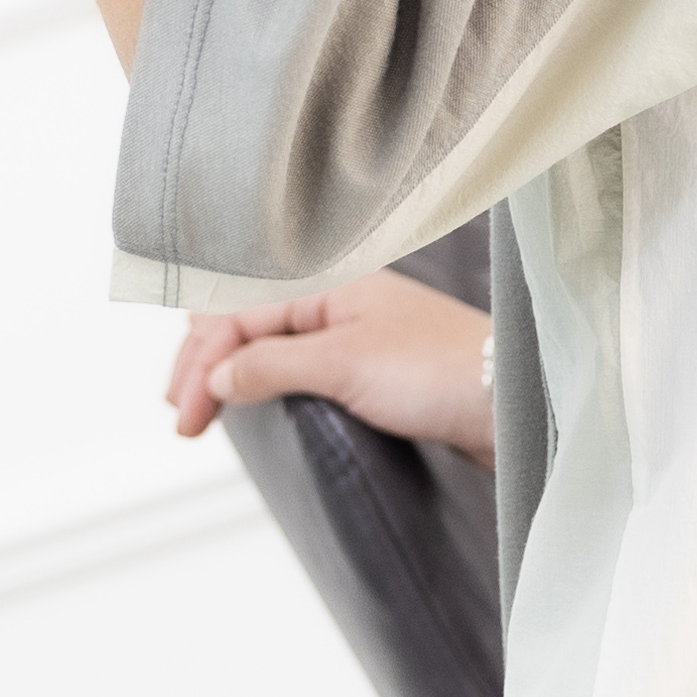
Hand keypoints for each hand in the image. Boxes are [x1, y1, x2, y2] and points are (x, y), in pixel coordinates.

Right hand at [170, 268, 495, 455]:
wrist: (512, 403)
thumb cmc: (442, 371)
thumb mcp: (344, 364)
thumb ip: (272, 365)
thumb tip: (217, 375)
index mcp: (328, 282)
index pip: (235, 314)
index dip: (201, 364)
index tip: (186, 414)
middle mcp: (338, 300)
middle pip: (245, 322)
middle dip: (204, 362)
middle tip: (183, 414)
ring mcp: (355, 333)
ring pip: (270, 344)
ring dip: (231, 371)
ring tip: (204, 407)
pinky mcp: (372, 368)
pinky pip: (300, 367)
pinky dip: (266, 382)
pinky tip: (255, 401)